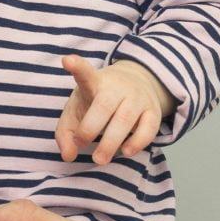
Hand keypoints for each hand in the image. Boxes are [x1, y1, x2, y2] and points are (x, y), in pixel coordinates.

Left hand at [57, 55, 173, 165]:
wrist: (136, 83)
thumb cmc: (97, 101)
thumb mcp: (77, 110)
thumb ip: (66, 134)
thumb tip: (69, 155)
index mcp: (94, 82)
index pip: (86, 73)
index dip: (77, 67)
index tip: (67, 61)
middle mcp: (117, 86)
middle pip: (104, 106)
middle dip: (90, 129)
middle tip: (81, 146)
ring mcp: (137, 97)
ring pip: (125, 119)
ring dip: (111, 142)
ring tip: (100, 159)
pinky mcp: (153, 111)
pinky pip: (148, 129)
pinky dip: (137, 143)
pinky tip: (125, 151)